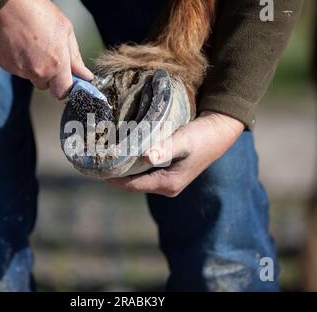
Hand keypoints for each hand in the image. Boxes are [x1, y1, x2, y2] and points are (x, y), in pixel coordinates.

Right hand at [0, 0, 92, 97]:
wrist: (4, 4)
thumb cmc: (36, 11)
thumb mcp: (65, 30)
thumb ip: (75, 57)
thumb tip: (84, 74)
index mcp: (57, 65)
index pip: (63, 92)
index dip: (65, 86)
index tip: (67, 79)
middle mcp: (38, 72)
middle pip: (46, 85)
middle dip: (49, 75)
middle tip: (47, 53)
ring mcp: (20, 70)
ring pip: (31, 76)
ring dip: (34, 66)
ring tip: (32, 43)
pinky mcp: (6, 66)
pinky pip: (17, 69)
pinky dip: (20, 61)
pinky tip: (20, 43)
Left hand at [107, 112, 244, 196]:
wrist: (220, 131)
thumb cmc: (202, 136)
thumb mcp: (183, 141)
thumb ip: (165, 148)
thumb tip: (146, 156)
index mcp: (168, 184)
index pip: (132, 185)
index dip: (113, 178)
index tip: (96, 167)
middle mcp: (166, 186)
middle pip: (132, 183)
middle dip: (115, 173)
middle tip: (96, 159)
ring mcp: (167, 180)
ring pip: (137, 177)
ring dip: (123, 168)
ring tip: (106, 155)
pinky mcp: (168, 170)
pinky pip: (143, 171)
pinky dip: (132, 163)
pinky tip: (123, 152)